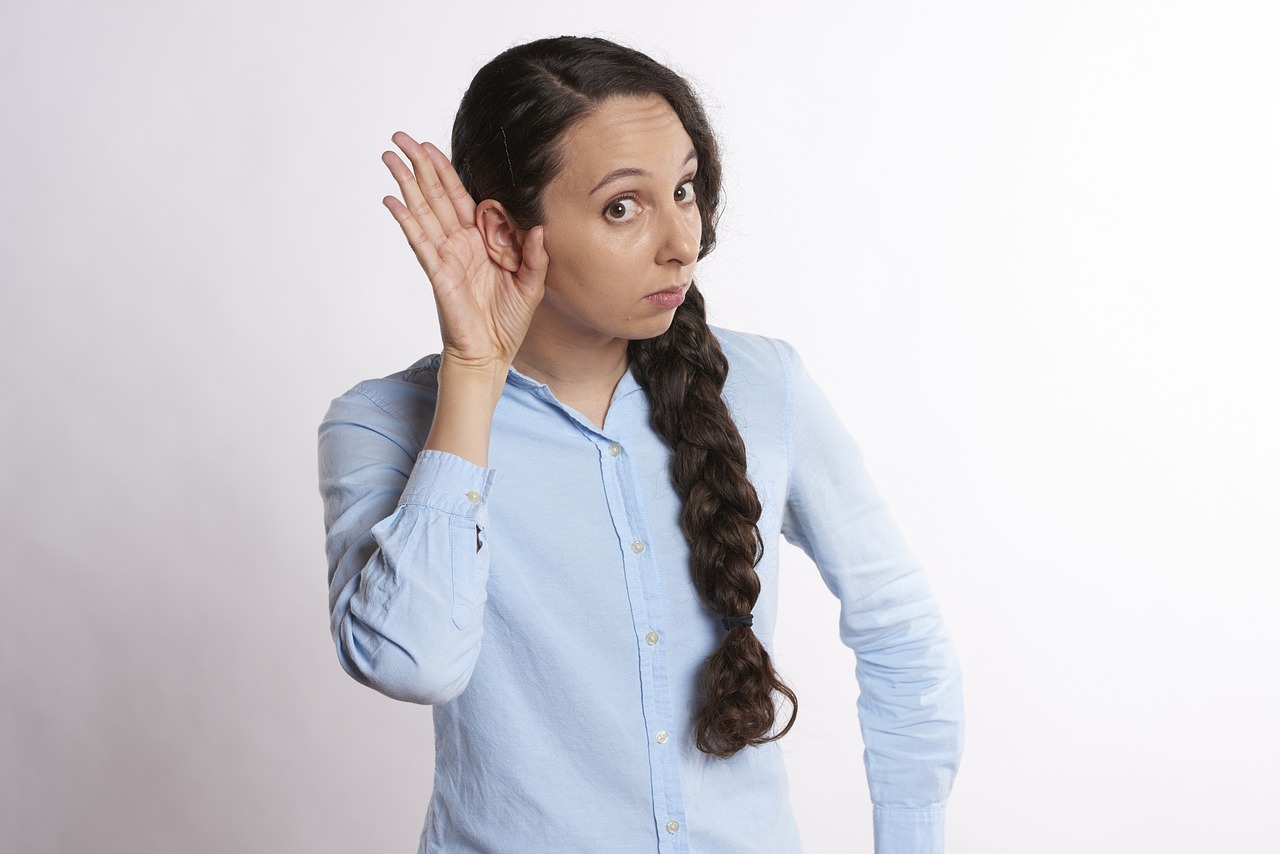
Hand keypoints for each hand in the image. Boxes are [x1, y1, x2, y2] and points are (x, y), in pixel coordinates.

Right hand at [381, 133, 546, 378]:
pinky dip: (406, 220)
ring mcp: (446, 256)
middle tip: (400, 136)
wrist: (491, 354)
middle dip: (419, 165)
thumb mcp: (532, 284)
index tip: (430, 147)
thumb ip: (536, 256)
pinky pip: (420, 241)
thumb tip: (540, 228)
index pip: (460, 198)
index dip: (445, 171)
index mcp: (480, 241)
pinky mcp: (438, 273)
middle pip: (436, 195)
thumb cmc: (508, 322)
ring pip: (423, 211)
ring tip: (389, 156)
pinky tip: (392, 200)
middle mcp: (459, 243)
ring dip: (406, 183)